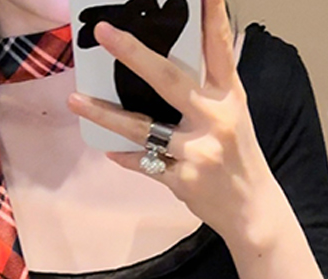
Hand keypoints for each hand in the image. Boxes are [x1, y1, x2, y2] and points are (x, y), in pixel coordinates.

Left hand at [67, 0, 273, 238]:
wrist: (251, 209)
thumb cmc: (238, 157)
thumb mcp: (234, 116)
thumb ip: (208, 90)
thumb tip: (175, 62)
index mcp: (229, 97)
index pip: (219, 49)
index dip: (211, 15)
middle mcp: (215, 119)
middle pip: (169, 80)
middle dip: (134, 54)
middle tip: (104, 33)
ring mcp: (198, 152)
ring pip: (143, 128)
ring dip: (105, 114)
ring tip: (75, 100)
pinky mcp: (183, 180)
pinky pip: (145, 163)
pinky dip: (127, 158)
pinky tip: (109, 151)